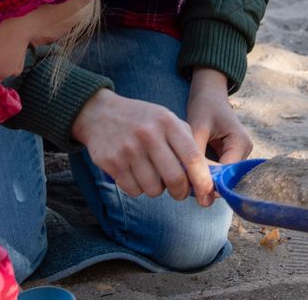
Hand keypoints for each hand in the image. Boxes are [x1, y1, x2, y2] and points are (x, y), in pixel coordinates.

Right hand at [72, 89, 214, 204]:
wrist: (99, 113)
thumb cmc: (142, 120)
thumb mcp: (166, 120)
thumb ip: (187, 143)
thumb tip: (208, 176)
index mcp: (167, 122)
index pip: (192, 157)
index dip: (203, 181)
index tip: (207, 195)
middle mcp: (148, 135)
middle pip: (175, 179)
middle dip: (181, 192)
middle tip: (179, 192)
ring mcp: (128, 149)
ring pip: (154, 190)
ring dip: (156, 189)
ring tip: (151, 174)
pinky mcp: (112, 162)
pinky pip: (134, 191)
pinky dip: (137, 188)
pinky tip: (134, 173)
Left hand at [187, 68, 252, 188]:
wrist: (209, 93)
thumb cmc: (204, 106)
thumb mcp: (198, 127)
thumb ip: (195, 154)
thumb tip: (189, 180)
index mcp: (241, 143)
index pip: (226, 173)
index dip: (208, 182)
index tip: (187, 187)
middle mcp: (244, 151)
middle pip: (226, 178)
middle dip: (205, 182)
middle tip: (182, 187)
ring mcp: (238, 154)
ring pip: (221, 176)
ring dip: (204, 179)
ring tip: (184, 181)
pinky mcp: (230, 155)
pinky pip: (218, 170)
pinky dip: (204, 172)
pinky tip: (189, 173)